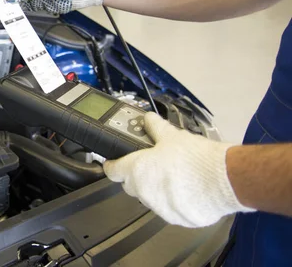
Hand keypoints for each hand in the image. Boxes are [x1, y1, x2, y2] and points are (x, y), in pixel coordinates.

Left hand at [104, 113, 253, 227]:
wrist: (225, 179)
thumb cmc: (197, 159)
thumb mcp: (172, 136)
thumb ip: (156, 128)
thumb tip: (149, 120)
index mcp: (137, 171)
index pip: (112, 170)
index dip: (112, 164)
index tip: (114, 161)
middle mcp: (144, 193)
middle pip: (131, 185)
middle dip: (137, 174)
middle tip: (152, 163)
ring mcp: (161, 208)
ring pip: (150, 198)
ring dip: (157, 188)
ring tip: (175, 175)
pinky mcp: (178, 219)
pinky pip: (170, 209)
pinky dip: (175, 200)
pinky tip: (188, 188)